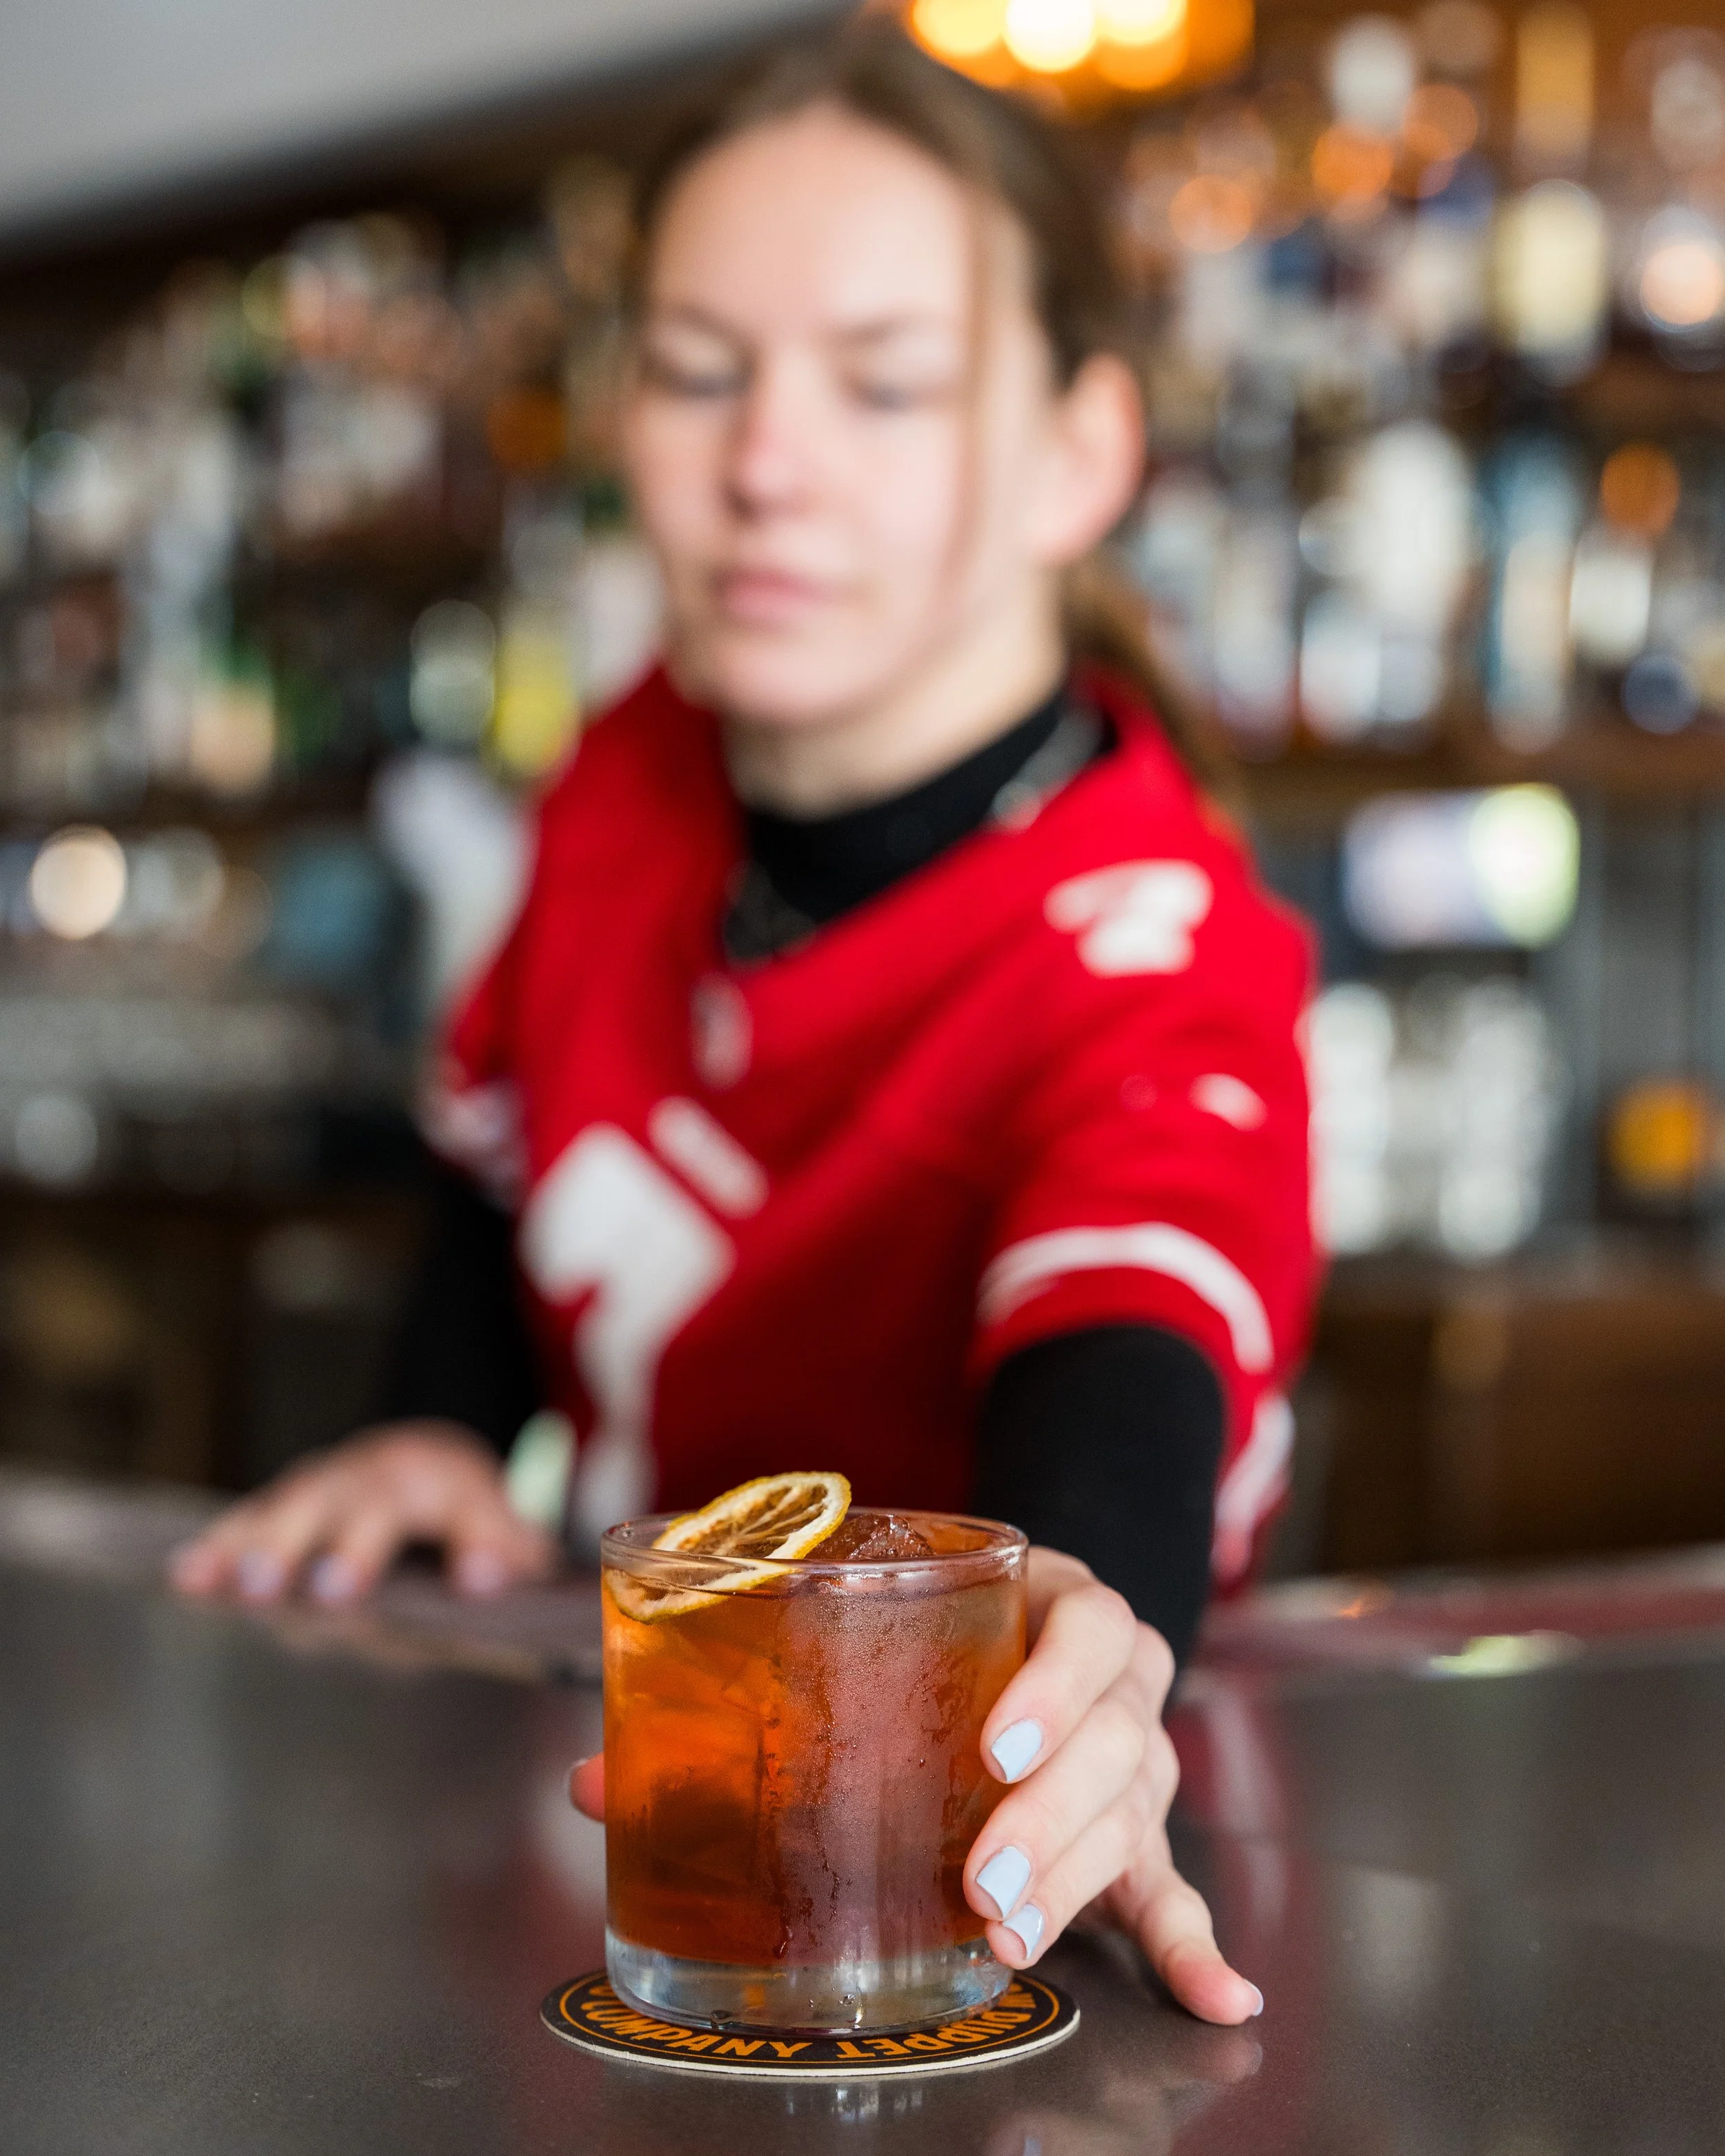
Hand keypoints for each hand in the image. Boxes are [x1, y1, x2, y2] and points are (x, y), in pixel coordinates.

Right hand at [166, 1421, 553, 1605]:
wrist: (430, 1469)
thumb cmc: (473, 1518)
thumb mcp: (509, 1532)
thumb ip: (501, 1553)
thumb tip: (480, 1579)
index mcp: (426, 1475)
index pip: (397, 1507)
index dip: (366, 1549)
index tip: (337, 1589)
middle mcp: (364, 1474)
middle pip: (323, 1506)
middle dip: (291, 1546)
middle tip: (263, 1587)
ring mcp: (318, 1489)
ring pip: (278, 1511)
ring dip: (244, 1548)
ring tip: (207, 1581)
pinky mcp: (283, 1508)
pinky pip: (246, 1524)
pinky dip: (218, 1547)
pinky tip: (186, 1575)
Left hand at [567, 1546, 1259, 2025]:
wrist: (1036, 1605)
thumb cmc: (932, 1626)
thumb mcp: (867, 1624)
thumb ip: (740, 1690)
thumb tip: (594, 1781)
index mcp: (1058, 1604)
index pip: (1083, 1627)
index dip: (1048, 1685)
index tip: (992, 1745)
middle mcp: (1116, 1683)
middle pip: (1113, 1745)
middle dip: (1046, 1820)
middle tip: (980, 1879)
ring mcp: (1136, 1760)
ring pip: (1132, 1821)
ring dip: (1076, 1885)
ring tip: (1014, 1938)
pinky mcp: (1137, 1835)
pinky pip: (1170, 1890)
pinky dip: (1192, 1947)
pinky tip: (1219, 2001)